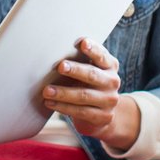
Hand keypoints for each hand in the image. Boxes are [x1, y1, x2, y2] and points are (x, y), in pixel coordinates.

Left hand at [44, 37, 138, 151]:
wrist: (102, 114)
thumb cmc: (88, 84)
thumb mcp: (89, 70)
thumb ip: (80, 61)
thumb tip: (53, 52)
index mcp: (110, 65)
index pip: (101, 56)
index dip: (93, 49)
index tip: (82, 42)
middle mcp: (112, 81)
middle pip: (92, 75)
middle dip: (75, 70)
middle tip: (60, 66)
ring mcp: (109, 100)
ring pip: (84, 95)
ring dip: (63, 93)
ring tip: (47, 91)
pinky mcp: (104, 116)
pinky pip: (81, 111)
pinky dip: (63, 107)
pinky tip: (50, 103)